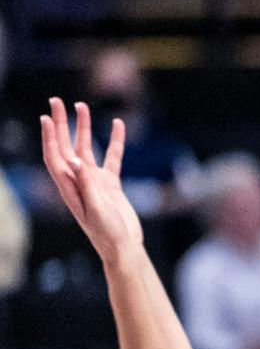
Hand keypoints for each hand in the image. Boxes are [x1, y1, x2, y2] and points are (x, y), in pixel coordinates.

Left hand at [41, 99, 141, 263]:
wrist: (123, 247)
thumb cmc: (107, 233)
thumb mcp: (96, 208)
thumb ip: (86, 184)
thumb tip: (76, 160)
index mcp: (69, 186)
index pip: (54, 155)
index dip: (49, 136)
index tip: (47, 117)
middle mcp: (78, 180)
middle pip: (65, 145)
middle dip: (60, 123)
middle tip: (57, 101)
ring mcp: (94, 181)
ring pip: (85, 147)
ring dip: (82, 127)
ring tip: (82, 106)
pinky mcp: (110, 184)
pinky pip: (112, 158)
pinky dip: (114, 141)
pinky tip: (118, 126)